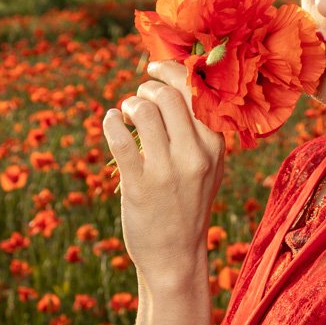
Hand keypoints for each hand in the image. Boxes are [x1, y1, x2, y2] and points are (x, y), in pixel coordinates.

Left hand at [102, 61, 225, 290]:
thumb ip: (200, 132)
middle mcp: (195, 155)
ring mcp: (167, 170)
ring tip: (126, 113)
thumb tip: (175, 86)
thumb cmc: (188, 206)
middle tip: (139, 97)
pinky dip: (110, 122)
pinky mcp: (140, 185)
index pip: (198, 92)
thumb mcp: (209, 168)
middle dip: (147, 87)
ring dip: (129, 104)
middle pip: (170, 95)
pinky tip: (110, 122)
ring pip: (145, 111)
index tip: (155, 68)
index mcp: (215, 146)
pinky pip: (119, 138)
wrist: (176, 256)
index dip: (172, 71)